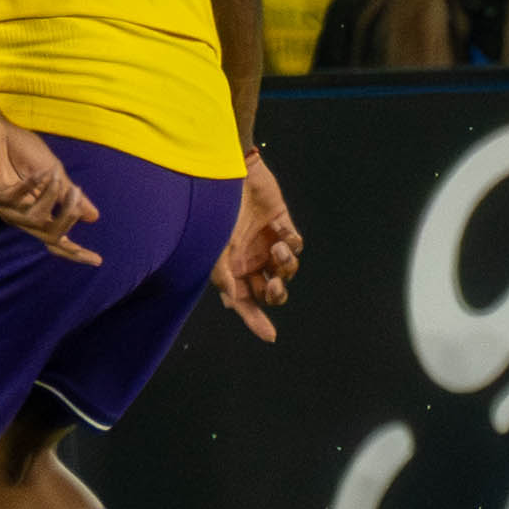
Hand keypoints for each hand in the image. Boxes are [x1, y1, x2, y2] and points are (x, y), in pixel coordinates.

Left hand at [0, 113, 100, 264]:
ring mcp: (0, 206)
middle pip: (47, 236)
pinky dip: (32, 184)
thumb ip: (68, 196)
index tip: (97, 261)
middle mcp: (15, 214)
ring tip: (55, 174)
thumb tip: (93, 217)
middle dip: (68, 218)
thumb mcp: (53, 173)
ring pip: (34, 218)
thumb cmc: (18, 147)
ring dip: (51, 195)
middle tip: (78, 195)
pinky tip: (40, 171)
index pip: (53, 240)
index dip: (74, 252)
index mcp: (30, 212)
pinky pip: (15, 198)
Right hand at [212, 153, 301, 341]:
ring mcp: (266, 243)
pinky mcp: (281, 225)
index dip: (255, 321)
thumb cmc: (215, 208)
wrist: (228, 171)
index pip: (244, 302)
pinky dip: (292, 243)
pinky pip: (296, 245)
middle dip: (276, 294)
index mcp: (230, 269)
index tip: (271, 337)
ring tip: (277, 248)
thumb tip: (233, 300)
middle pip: (269, 292)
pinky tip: (280, 231)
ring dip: (285, 265)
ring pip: (286, 270)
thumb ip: (222, 274)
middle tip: (274, 286)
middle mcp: (249, 260)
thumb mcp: (213, 246)